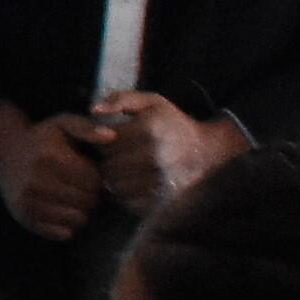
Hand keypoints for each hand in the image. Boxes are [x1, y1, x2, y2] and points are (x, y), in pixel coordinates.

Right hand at [0, 103, 104, 240]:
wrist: (4, 152)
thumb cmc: (41, 138)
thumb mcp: (62, 124)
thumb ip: (87, 128)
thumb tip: (112, 137)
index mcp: (51, 158)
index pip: (94, 182)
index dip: (96, 178)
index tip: (88, 173)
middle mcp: (38, 181)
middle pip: (87, 202)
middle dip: (90, 195)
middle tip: (81, 187)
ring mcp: (29, 201)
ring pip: (77, 219)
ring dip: (81, 211)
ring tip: (72, 198)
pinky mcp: (24, 216)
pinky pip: (62, 233)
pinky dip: (67, 225)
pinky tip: (61, 209)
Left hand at [85, 92, 246, 211]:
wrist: (206, 151)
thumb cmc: (172, 123)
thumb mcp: (152, 102)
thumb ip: (121, 99)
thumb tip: (94, 109)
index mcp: (150, 129)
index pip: (107, 141)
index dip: (105, 140)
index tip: (113, 139)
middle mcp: (155, 156)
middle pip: (109, 164)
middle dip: (109, 160)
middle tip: (119, 155)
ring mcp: (160, 180)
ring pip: (115, 184)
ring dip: (116, 178)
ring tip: (126, 169)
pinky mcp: (163, 199)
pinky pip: (128, 200)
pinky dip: (127, 193)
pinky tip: (136, 182)